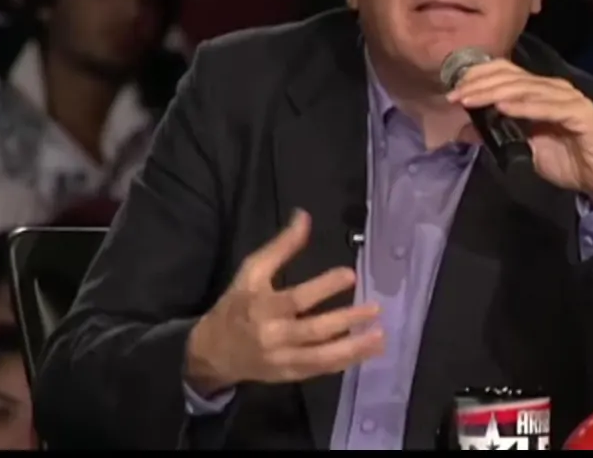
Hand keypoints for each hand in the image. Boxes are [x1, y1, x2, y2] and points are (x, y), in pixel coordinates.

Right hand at [184, 210, 384, 394]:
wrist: (213, 351)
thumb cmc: (237, 305)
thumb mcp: (252, 271)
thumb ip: (281, 246)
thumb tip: (304, 216)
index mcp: (263, 306)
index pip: (297, 298)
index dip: (324, 287)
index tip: (351, 274)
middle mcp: (273, 335)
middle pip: (314, 330)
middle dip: (347, 320)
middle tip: (375, 309)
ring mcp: (281, 359)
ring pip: (321, 357)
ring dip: (353, 348)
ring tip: (380, 336)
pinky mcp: (288, 375)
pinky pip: (319, 370)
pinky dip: (342, 362)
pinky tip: (364, 352)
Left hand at [446, 59, 592, 206]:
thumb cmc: (567, 161)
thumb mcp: (525, 147)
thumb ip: (500, 134)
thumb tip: (467, 128)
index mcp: (541, 91)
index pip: (507, 73)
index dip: (480, 76)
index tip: (454, 90)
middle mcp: (555, 88)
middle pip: (513, 78)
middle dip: (481, 85)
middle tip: (456, 95)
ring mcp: (569, 99)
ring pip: (527, 89)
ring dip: (496, 93)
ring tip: (472, 99)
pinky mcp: (582, 114)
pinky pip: (549, 107)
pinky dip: (526, 106)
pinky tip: (504, 107)